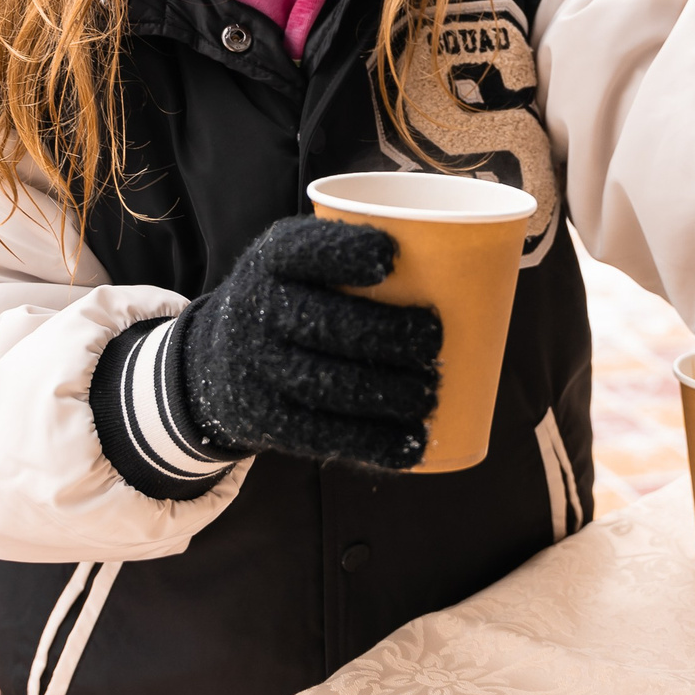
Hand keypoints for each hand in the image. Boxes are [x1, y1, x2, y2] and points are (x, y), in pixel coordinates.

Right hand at [174, 216, 441, 469]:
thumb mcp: (302, 262)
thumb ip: (358, 255)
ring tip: (430, 391)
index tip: (391, 256)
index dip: (345, 251)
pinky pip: (322, 436)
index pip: (302, 250)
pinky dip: (373, 442)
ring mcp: (257, 368)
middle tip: (434, 339)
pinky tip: (413, 443)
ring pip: (328, 384)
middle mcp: (256, 309)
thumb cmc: (294, 298)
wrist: (215, 360)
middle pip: (326, 323)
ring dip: (389, 392)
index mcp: (273, 260)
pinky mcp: (266, 419)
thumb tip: (480, 260)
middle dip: (388, 334)